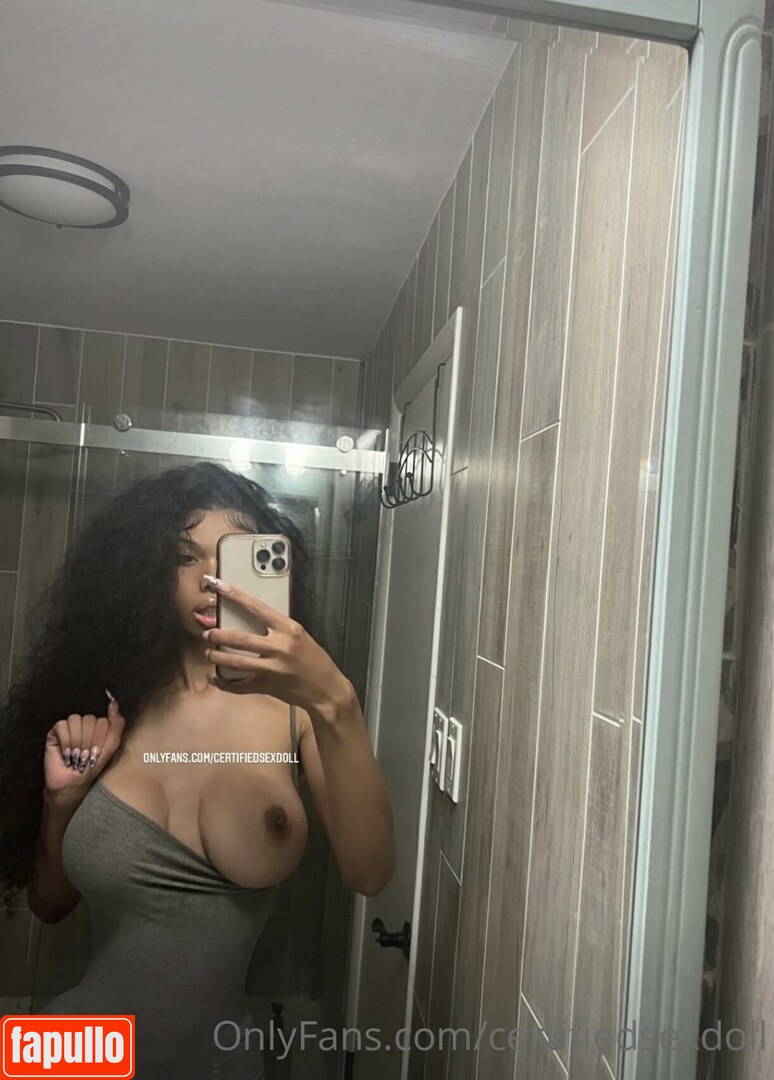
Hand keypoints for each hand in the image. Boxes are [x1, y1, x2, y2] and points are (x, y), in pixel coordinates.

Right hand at [43, 700, 126, 794]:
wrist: (72, 783)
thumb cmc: (91, 767)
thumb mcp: (110, 747)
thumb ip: (116, 725)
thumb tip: (114, 704)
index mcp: (99, 726)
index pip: (103, 720)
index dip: (100, 738)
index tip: (96, 752)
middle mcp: (85, 724)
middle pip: (89, 719)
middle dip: (88, 741)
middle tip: (84, 755)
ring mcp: (70, 726)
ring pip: (75, 719)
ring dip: (77, 741)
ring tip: (75, 754)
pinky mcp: (55, 731)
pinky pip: (61, 725)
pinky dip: (65, 741)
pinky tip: (66, 752)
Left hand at [204, 580, 352, 714]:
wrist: (326, 689)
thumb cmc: (315, 660)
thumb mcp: (300, 636)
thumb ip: (279, 629)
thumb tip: (254, 622)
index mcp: (288, 629)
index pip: (256, 608)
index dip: (236, 597)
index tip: (219, 587)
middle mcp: (279, 647)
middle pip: (239, 638)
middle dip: (218, 635)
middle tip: (208, 633)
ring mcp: (272, 668)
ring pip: (235, 661)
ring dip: (217, 656)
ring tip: (209, 653)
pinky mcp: (267, 686)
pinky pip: (238, 685)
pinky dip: (223, 682)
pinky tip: (215, 677)